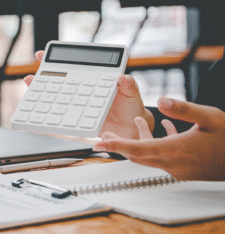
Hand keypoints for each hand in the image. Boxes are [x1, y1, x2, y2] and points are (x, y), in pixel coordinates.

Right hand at [24, 51, 154, 138]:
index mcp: (93, 80)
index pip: (73, 67)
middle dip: (42, 78)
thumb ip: (128, 84)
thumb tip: (122, 78)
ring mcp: (79, 105)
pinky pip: (64, 117)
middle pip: (59, 82)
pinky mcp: (79, 120)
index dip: (56, 61)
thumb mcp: (132, 92)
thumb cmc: (131, 107)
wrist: (132, 130)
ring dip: (43, 96)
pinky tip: (43, 115)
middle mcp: (83, 91)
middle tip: (30, 78)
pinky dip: (52, 116)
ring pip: (57, 99)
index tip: (41, 56)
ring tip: (32, 93)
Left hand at [94, 97, 224, 180]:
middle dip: (119, 146)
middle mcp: (173, 163)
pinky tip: (164, 129)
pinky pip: (163, 157)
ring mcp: (179, 168)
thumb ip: (183, 109)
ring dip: (138, 143)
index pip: (137, 149)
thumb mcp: (209, 118)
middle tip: (103, 139)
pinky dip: (156, 144)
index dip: (116, 146)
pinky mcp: (185, 169)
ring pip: (149, 156)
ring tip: (132, 126)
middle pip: (137, 156)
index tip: (99, 144)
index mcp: (176, 151)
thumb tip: (161, 100)